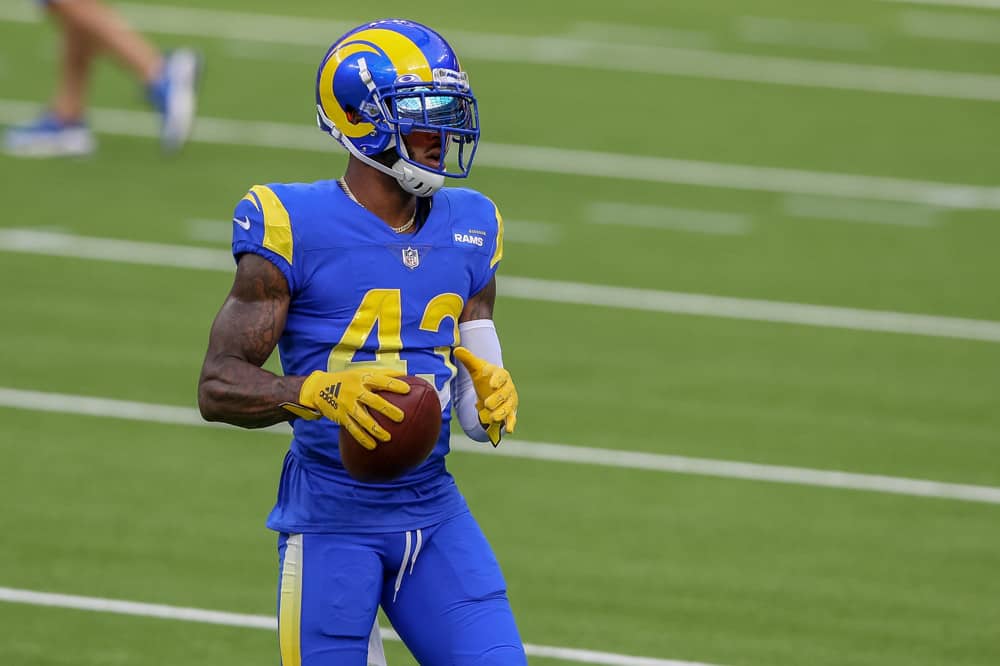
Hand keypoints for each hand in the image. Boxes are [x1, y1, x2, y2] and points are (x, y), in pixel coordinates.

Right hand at [281, 369, 409, 449]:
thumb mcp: (363, 372)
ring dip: (375, 429)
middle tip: (401, 417)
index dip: (394, 385)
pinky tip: (372, 446)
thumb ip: (383, 374)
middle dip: (387, 409)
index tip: (407, 390)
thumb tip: (407, 376)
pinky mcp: (341, 416)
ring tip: (388, 438)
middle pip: (374, 401)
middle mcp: (356, 391)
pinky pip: (353, 429)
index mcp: (363, 378)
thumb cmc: (348, 379)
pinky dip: (362, 438)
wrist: (320, 388)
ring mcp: (348, 405)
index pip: (381, 381)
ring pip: (363, 419)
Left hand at [453, 346, 517, 445]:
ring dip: (501, 412)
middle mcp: (508, 387)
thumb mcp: (476, 369)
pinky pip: (512, 418)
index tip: (491, 384)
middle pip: (504, 393)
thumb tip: (457, 349)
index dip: (497, 379)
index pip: (501, 375)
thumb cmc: (484, 378)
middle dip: (497, 399)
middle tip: (487, 404)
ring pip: (508, 407)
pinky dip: (511, 423)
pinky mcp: (510, 411)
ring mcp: (510, 400)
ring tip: (492, 417)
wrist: (492, 389)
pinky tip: (508, 430)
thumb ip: (468, 359)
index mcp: (501, 375)